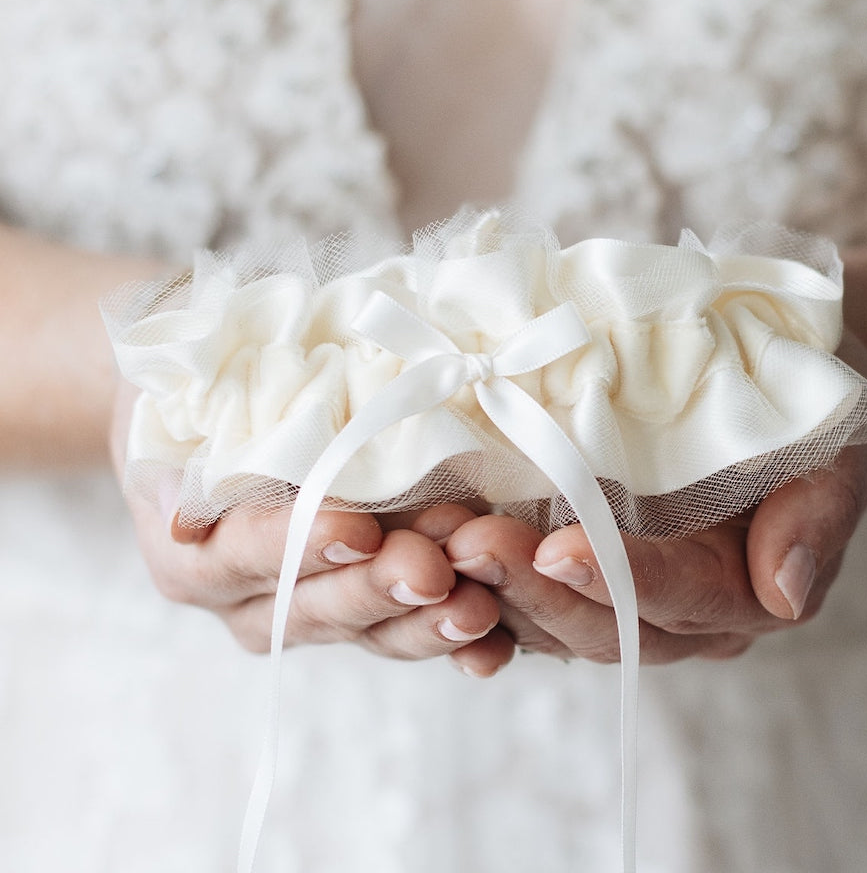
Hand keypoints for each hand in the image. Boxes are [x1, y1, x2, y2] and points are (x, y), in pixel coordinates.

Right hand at [110, 381, 514, 673]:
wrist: (236, 425)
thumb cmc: (219, 401)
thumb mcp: (201, 406)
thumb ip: (212, 445)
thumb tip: (205, 501)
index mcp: (194, 552)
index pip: (246, 552)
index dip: (300, 545)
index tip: (356, 530)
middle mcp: (250, 602)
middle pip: (316, 605)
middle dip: (378, 587)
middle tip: (432, 570)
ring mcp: (315, 616)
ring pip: (372, 632)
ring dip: (427, 618)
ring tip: (477, 605)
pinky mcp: (371, 618)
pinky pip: (414, 635)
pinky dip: (459, 643)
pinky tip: (495, 643)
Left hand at [444, 435, 866, 663]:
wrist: (780, 376)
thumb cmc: (810, 400)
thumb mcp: (837, 442)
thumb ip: (817, 516)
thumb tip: (787, 593)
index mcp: (744, 587)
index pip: (681, 598)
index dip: (620, 581)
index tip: (558, 549)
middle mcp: (680, 610)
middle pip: (602, 625)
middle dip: (532, 590)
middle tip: (469, 545)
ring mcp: (625, 593)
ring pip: (552, 617)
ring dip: (490, 589)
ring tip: (431, 545)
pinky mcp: (580, 566)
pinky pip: (526, 594)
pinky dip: (479, 583)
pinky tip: (428, 559)